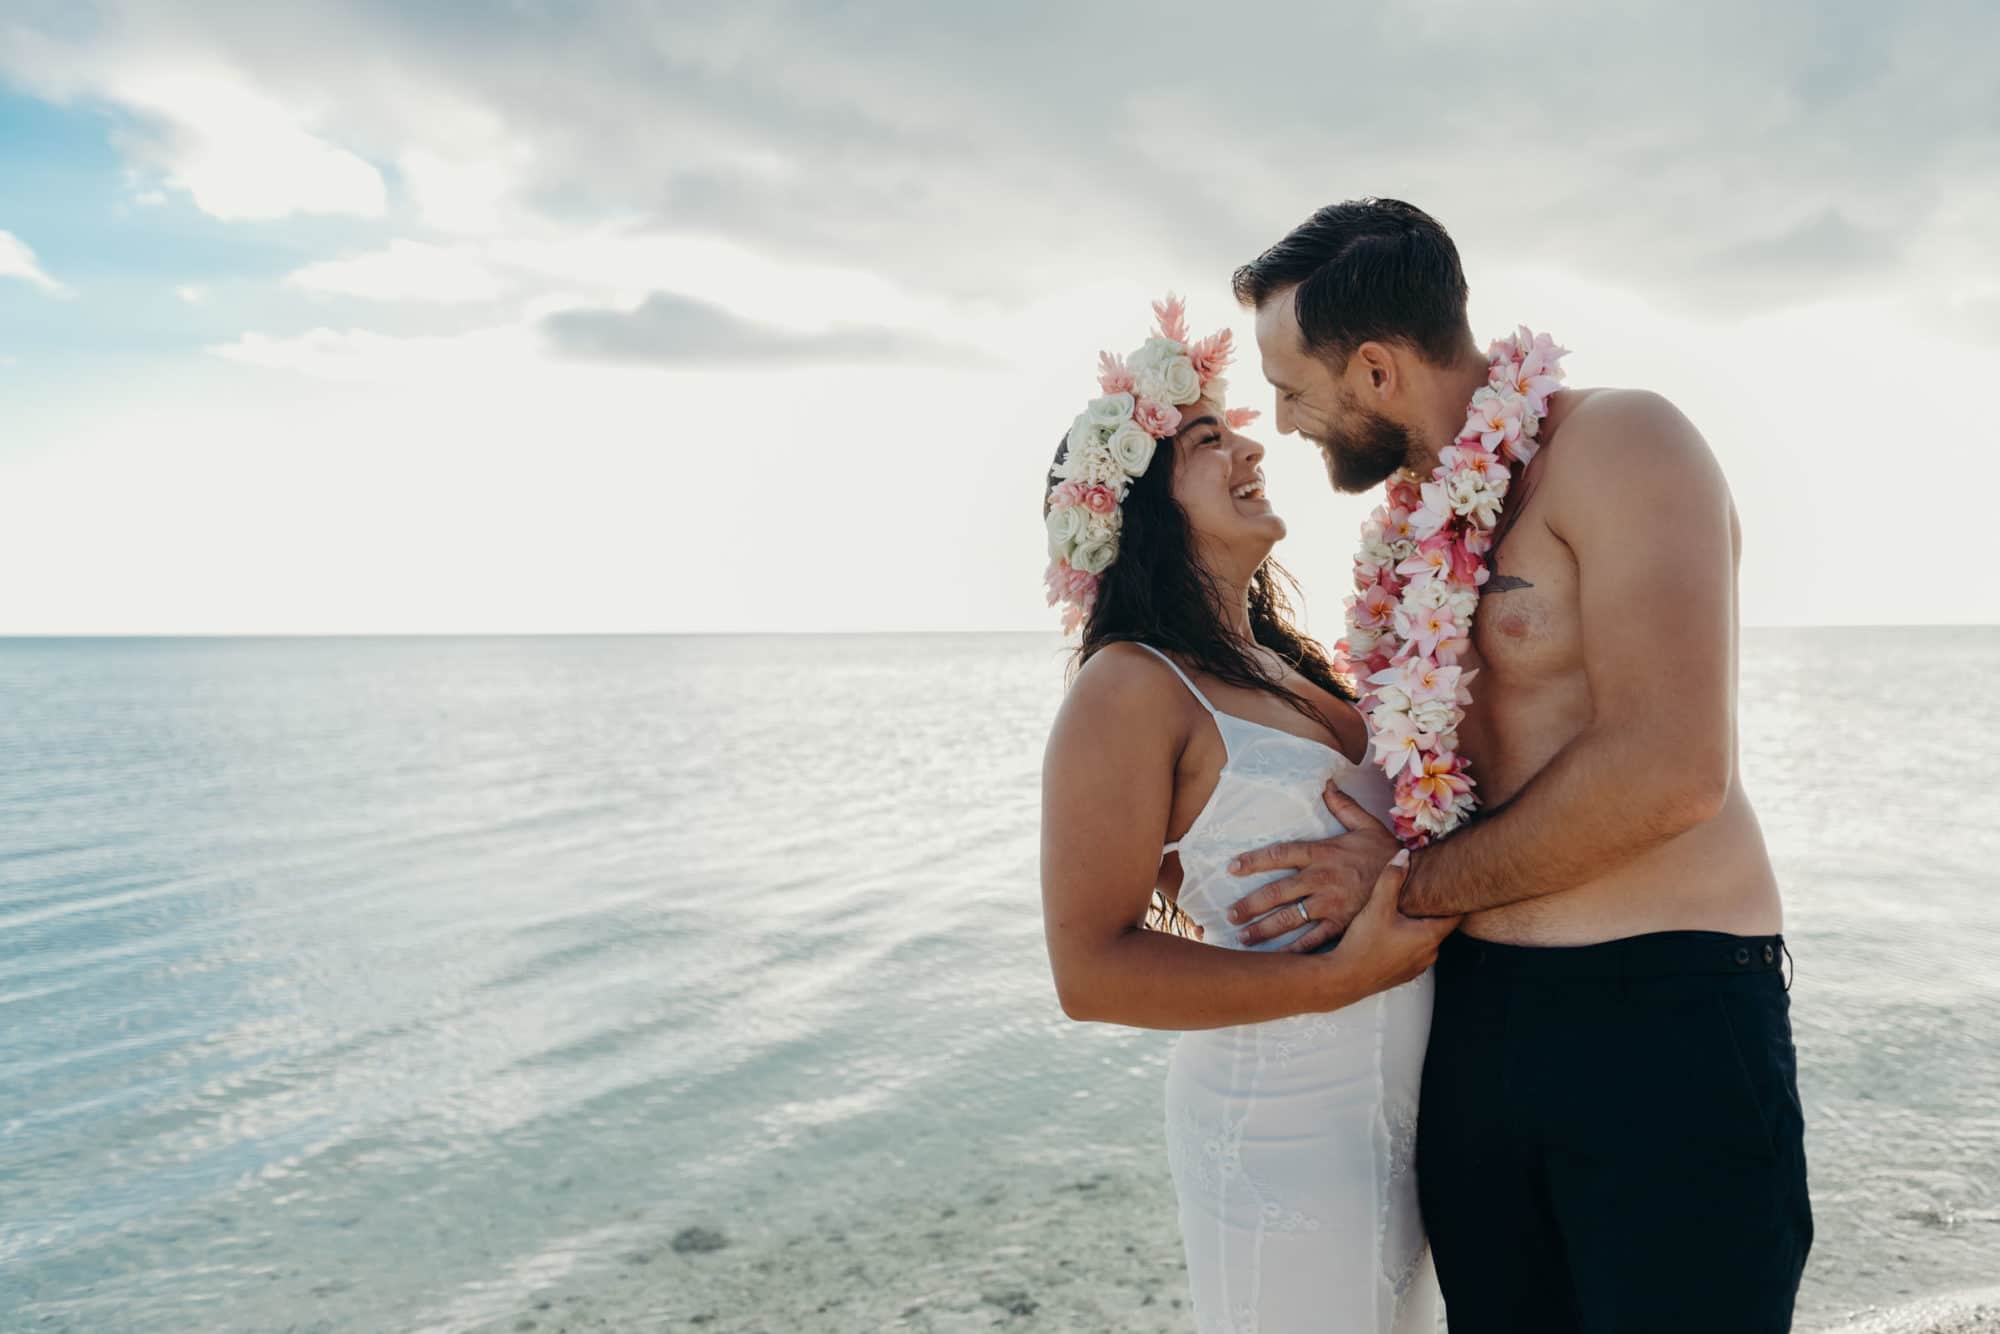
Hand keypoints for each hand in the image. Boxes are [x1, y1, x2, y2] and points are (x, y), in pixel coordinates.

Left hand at [1223, 783, 1404, 950]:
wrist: (1417, 882)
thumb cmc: (1389, 853)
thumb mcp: (1367, 825)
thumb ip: (1343, 807)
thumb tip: (1327, 783)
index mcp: (1323, 853)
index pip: (1280, 854)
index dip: (1253, 861)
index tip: (1232, 868)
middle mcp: (1321, 879)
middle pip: (1277, 892)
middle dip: (1250, 904)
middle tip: (1230, 914)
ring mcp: (1330, 904)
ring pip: (1289, 918)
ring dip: (1263, 929)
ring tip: (1242, 937)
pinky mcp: (1341, 925)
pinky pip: (1313, 941)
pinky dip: (1293, 951)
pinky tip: (1276, 959)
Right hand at [1324, 851, 1460, 994]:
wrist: (1344, 978)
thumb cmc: (1363, 945)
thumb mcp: (1377, 906)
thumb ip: (1392, 878)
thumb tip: (1404, 855)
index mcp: (1429, 936)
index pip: (1455, 915)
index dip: (1454, 899)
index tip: (1452, 888)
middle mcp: (1430, 954)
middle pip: (1440, 926)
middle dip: (1431, 911)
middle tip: (1422, 895)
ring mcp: (1418, 966)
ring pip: (1426, 940)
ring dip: (1419, 927)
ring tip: (1403, 913)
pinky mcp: (1405, 974)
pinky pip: (1414, 952)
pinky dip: (1408, 941)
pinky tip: (1391, 934)